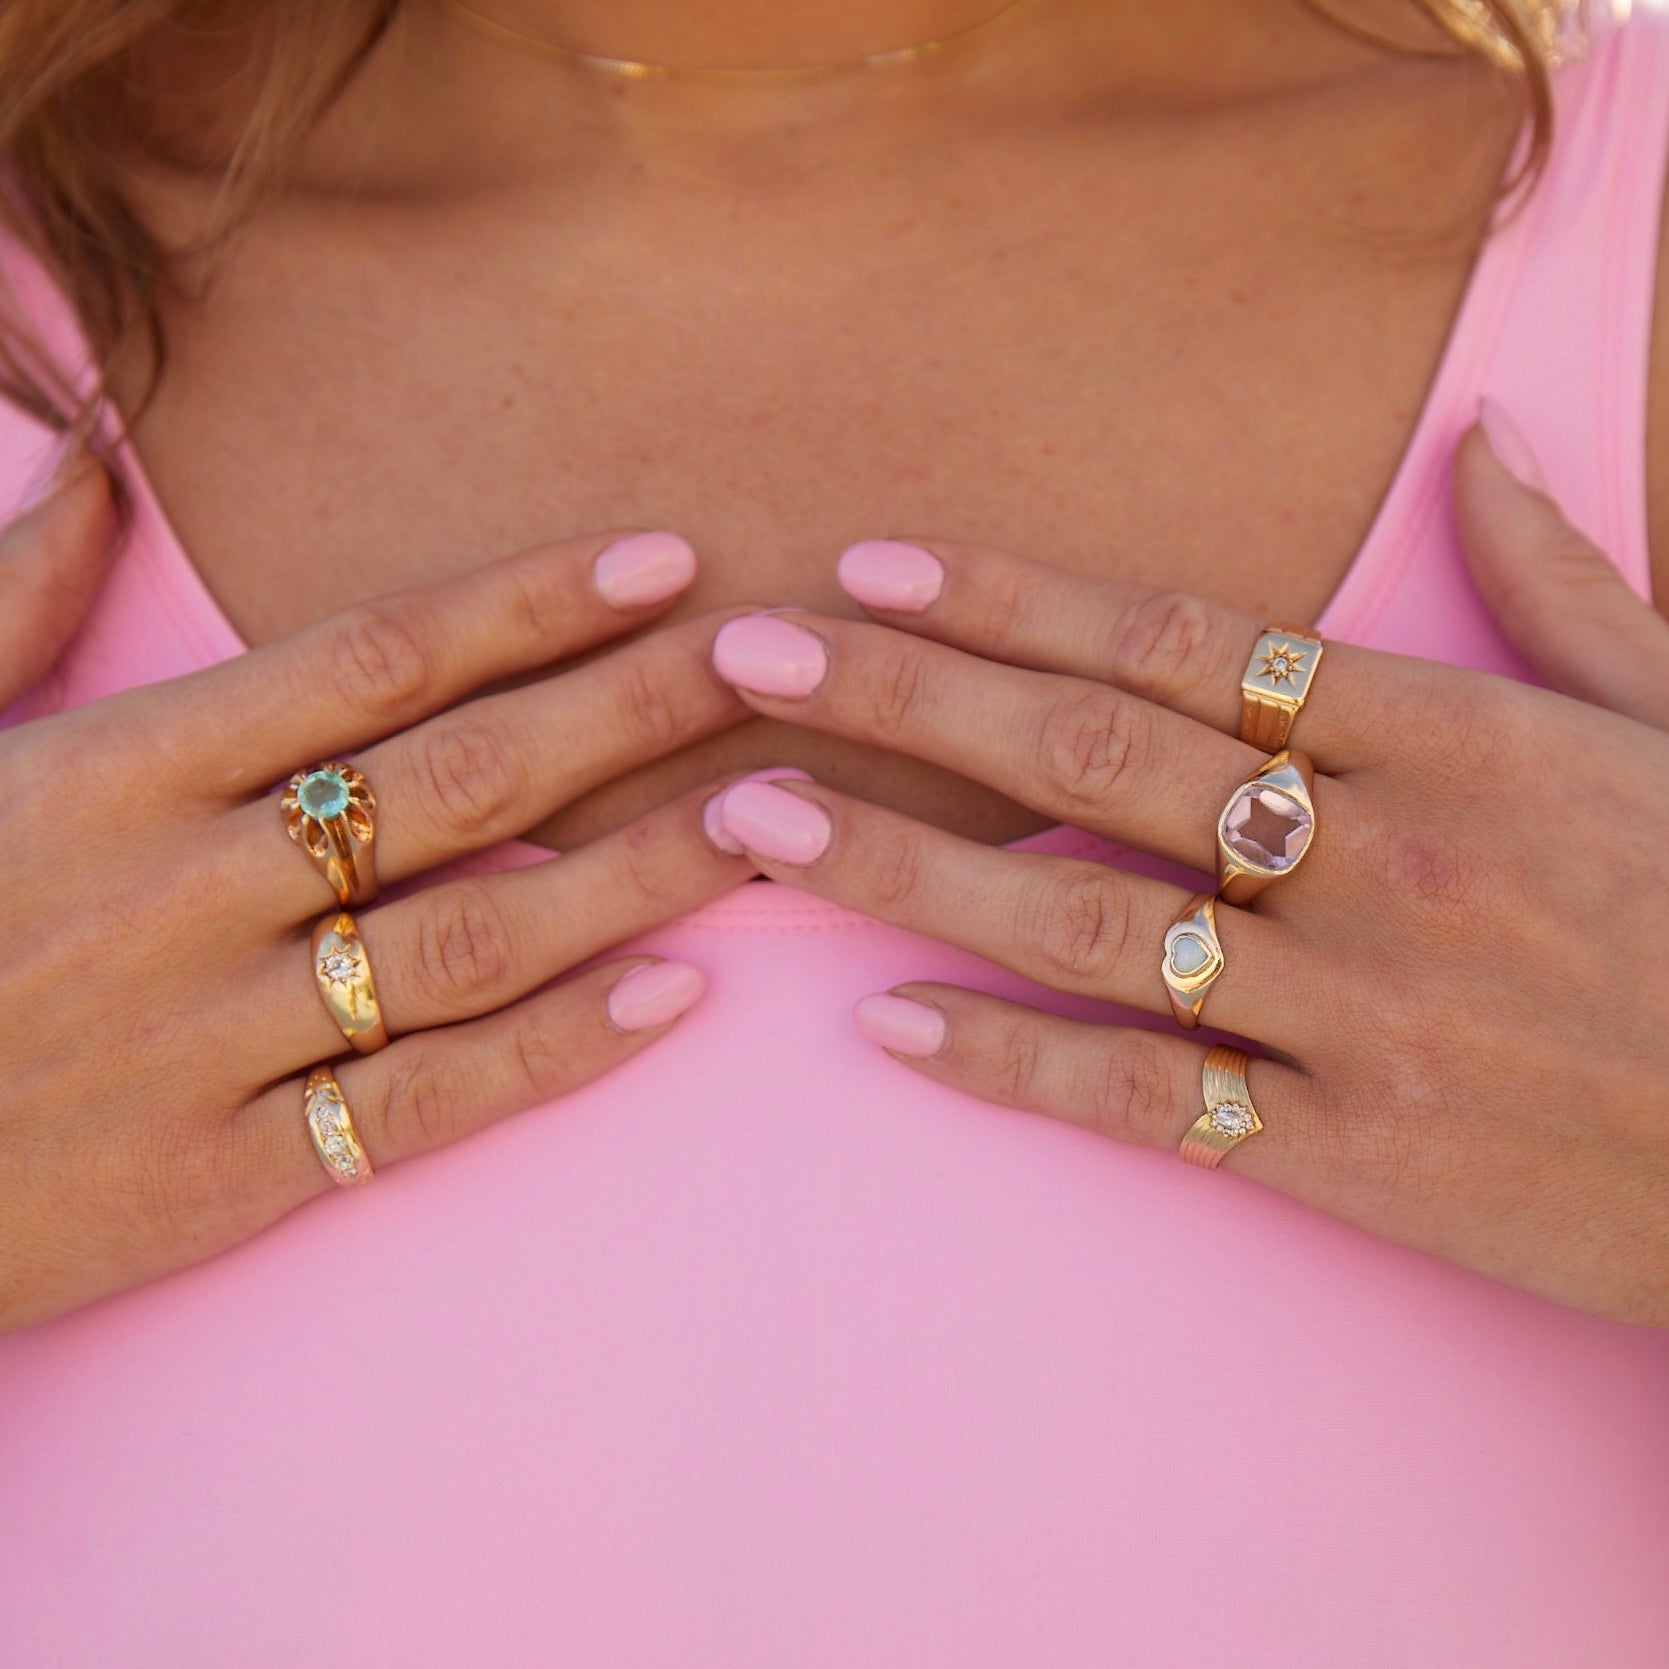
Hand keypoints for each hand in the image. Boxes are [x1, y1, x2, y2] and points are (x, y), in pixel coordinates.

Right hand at [0, 441, 756, 1332]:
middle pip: (460, 780)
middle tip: (778, 664)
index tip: (665, 563)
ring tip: (770, 821)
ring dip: (638, 876)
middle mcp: (184, 890)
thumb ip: (10, 596)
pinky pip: (425, 1105)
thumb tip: (86, 453)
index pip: (373, 657)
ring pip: (474, 938)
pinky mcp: (226, 1175)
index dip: (532, 605)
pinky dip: (558, 1052)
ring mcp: (212, 1040)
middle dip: (633, 712)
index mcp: (118, 768)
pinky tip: (674, 997)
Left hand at [703, 409, 1668, 1326]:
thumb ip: (1563, 584)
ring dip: (902, 865)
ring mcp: (1354, 1006)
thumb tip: (1486, 445)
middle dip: (901, 696)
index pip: (1180, 638)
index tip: (872, 563)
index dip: (1009, 596)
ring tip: (756, 822)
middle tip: (745, 659)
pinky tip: (887, 1028)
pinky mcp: (1349, 1149)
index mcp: (1447, 729)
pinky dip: (1011, 1061)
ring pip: (1082, 918)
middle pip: (1090, 755)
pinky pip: (1145, 1094)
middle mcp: (1376, 854)